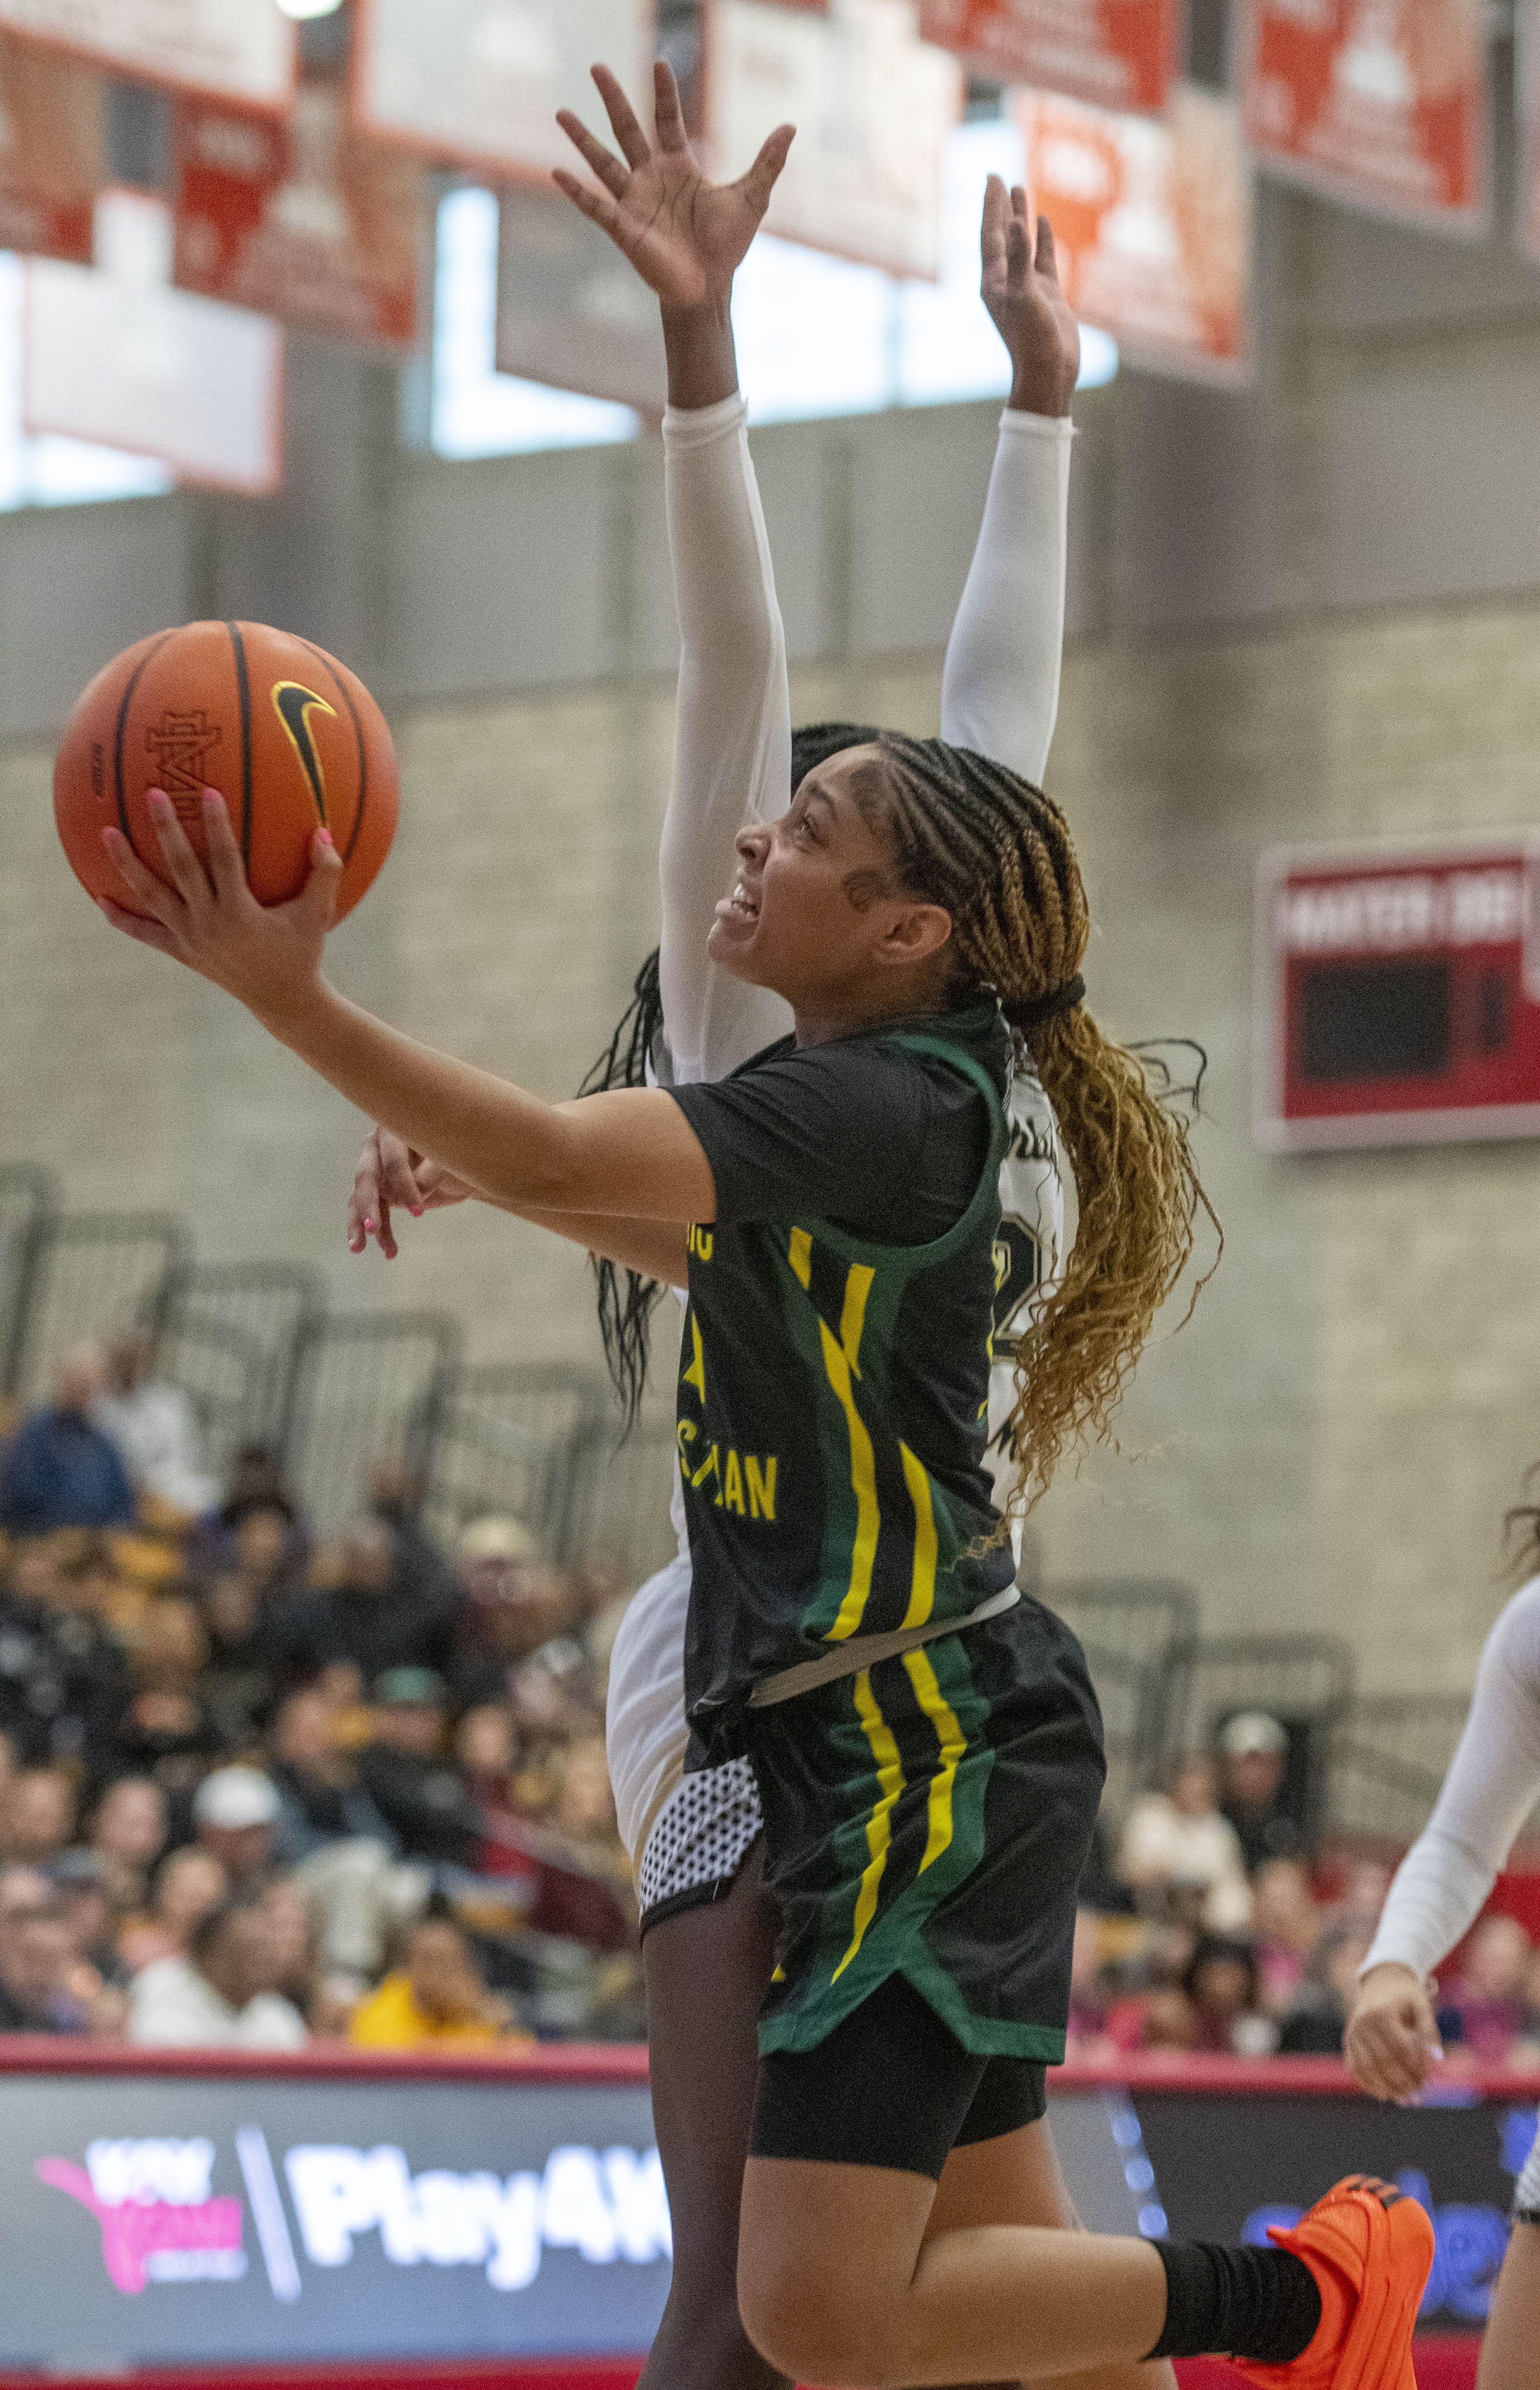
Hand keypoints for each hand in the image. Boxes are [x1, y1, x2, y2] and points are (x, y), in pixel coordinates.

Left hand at [97, 787, 337, 1029]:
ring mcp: (190, 939)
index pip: (225, 859)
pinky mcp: (181, 952)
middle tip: (151, 794)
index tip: (207, 792)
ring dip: (127, 865)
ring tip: (106, 833)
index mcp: (240, 912)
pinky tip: (100, 899)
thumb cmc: (303, 952)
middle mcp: (209, 923)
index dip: (217, 826)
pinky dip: (121, 919)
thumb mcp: (319, 914)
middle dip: (166, 829)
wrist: (282, 1001)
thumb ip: (325, 873)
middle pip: (181, 868)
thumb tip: (323, 831)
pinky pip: (145, 933)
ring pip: (152, 896)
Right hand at [348, 1127, 473, 1258]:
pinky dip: (379, 1232)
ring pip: (362, 1197)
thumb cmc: (459, 1154)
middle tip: (372, 1229)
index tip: (419, 1212)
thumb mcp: (451, 1159)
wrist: (464, 1167)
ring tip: (358, 1248)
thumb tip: (416, 1192)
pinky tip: (387, 1251)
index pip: (393, 1160)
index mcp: (396, 1129)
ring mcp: (375, 1169)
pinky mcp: (379, 1190)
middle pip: (367, 1177)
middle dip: (368, 1204)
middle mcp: (378, 1147)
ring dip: (361, 1222)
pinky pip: (371, 1211)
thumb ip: (431, 1172)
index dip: (403, 1185)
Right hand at [554, 58, 792, 312]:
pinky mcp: (623, 228)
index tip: (660, 62)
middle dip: (613, 98)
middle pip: (627, 129)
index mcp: (679, 167)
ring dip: (582, 138)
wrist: (708, 288)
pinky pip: (595, 206)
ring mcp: (634, 202)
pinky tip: (557, 172)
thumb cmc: (726, 247)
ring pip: (603, 161)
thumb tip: (791, 126)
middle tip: (597, 66)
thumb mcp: (751, 198)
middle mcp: (651, 179)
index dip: (665, 92)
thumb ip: (767, 162)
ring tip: (561, 111)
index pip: (667, 120)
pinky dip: (577, 191)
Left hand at [981, 182, 1079, 418]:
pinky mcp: (1046, 295)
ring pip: (1021, 244)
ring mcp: (1027, 287)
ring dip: (1020, 217)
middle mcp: (1006, 281)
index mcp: (993, 281)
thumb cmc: (1032, 340)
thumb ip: (1019, 259)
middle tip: (999, 177)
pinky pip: (1042, 260)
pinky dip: (1041, 240)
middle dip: (1000, 205)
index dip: (991, 205)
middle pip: (1000, 234)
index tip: (992, 177)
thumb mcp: (1024, 296)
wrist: (1049, 374)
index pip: (989, 234)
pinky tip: (1043, 222)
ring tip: (1020, 189)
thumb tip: (1013, 224)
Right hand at [1344, 1961, 1442, 2102]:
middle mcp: (1363, 2021)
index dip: (1416, 2068)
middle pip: (1384, 2061)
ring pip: (1367, 2068)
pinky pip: (1354, 2067)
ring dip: (1387, 2088)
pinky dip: (1368, 2084)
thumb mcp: (1422, 2006)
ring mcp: (1353, 2031)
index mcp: (1382, 2012)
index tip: (1428, 2082)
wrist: (1382, 1980)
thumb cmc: (1407, 1996)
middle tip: (1419, 2097)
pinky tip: (1384, 2094)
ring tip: (1405, 2100)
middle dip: (1403, 2082)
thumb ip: (1430, 2031)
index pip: (1401, 2048)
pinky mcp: (1348, 2040)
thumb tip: (1438, 2059)